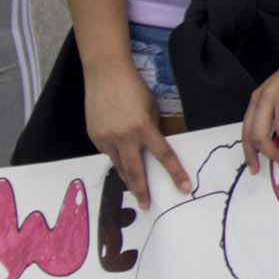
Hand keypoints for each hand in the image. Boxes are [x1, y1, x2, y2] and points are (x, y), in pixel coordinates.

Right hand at [88, 61, 194, 210]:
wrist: (105, 73)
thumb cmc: (133, 88)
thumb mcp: (151, 109)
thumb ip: (152, 130)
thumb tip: (154, 150)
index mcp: (144, 128)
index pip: (164, 157)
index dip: (175, 174)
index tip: (184, 188)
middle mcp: (124, 137)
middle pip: (136, 172)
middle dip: (142, 191)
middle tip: (147, 205)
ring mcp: (106, 138)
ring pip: (119, 166)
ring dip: (128, 179)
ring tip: (135, 189)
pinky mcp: (94, 137)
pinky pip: (108, 154)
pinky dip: (115, 157)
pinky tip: (120, 156)